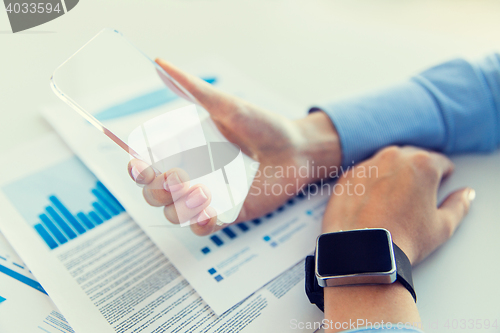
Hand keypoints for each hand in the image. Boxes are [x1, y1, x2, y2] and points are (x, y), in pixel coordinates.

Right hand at [128, 59, 340, 235]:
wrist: (297, 149)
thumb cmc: (263, 125)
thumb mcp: (225, 105)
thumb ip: (192, 88)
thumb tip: (160, 64)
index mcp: (185, 153)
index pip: (148, 167)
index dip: (138, 170)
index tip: (141, 165)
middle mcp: (192, 177)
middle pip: (155, 195)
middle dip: (158, 190)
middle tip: (178, 177)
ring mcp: (208, 198)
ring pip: (174, 214)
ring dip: (180, 206)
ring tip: (202, 191)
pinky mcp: (228, 214)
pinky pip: (203, 229)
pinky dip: (201, 223)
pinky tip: (210, 211)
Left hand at [321, 145, 473, 263]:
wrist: (363, 252)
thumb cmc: (404, 239)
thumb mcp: (443, 226)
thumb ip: (459, 205)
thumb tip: (465, 194)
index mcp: (422, 164)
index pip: (440, 162)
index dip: (443, 175)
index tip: (439, 186)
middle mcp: (393, 157)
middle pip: (411, 158)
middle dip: (416, 173)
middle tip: (416, 196)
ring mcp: (367, 165)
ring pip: (385, 164)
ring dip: (391, 176)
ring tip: (392, 202)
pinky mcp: (347, 177)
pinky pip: (363, 175)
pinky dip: (369, 184)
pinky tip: (371, 204)